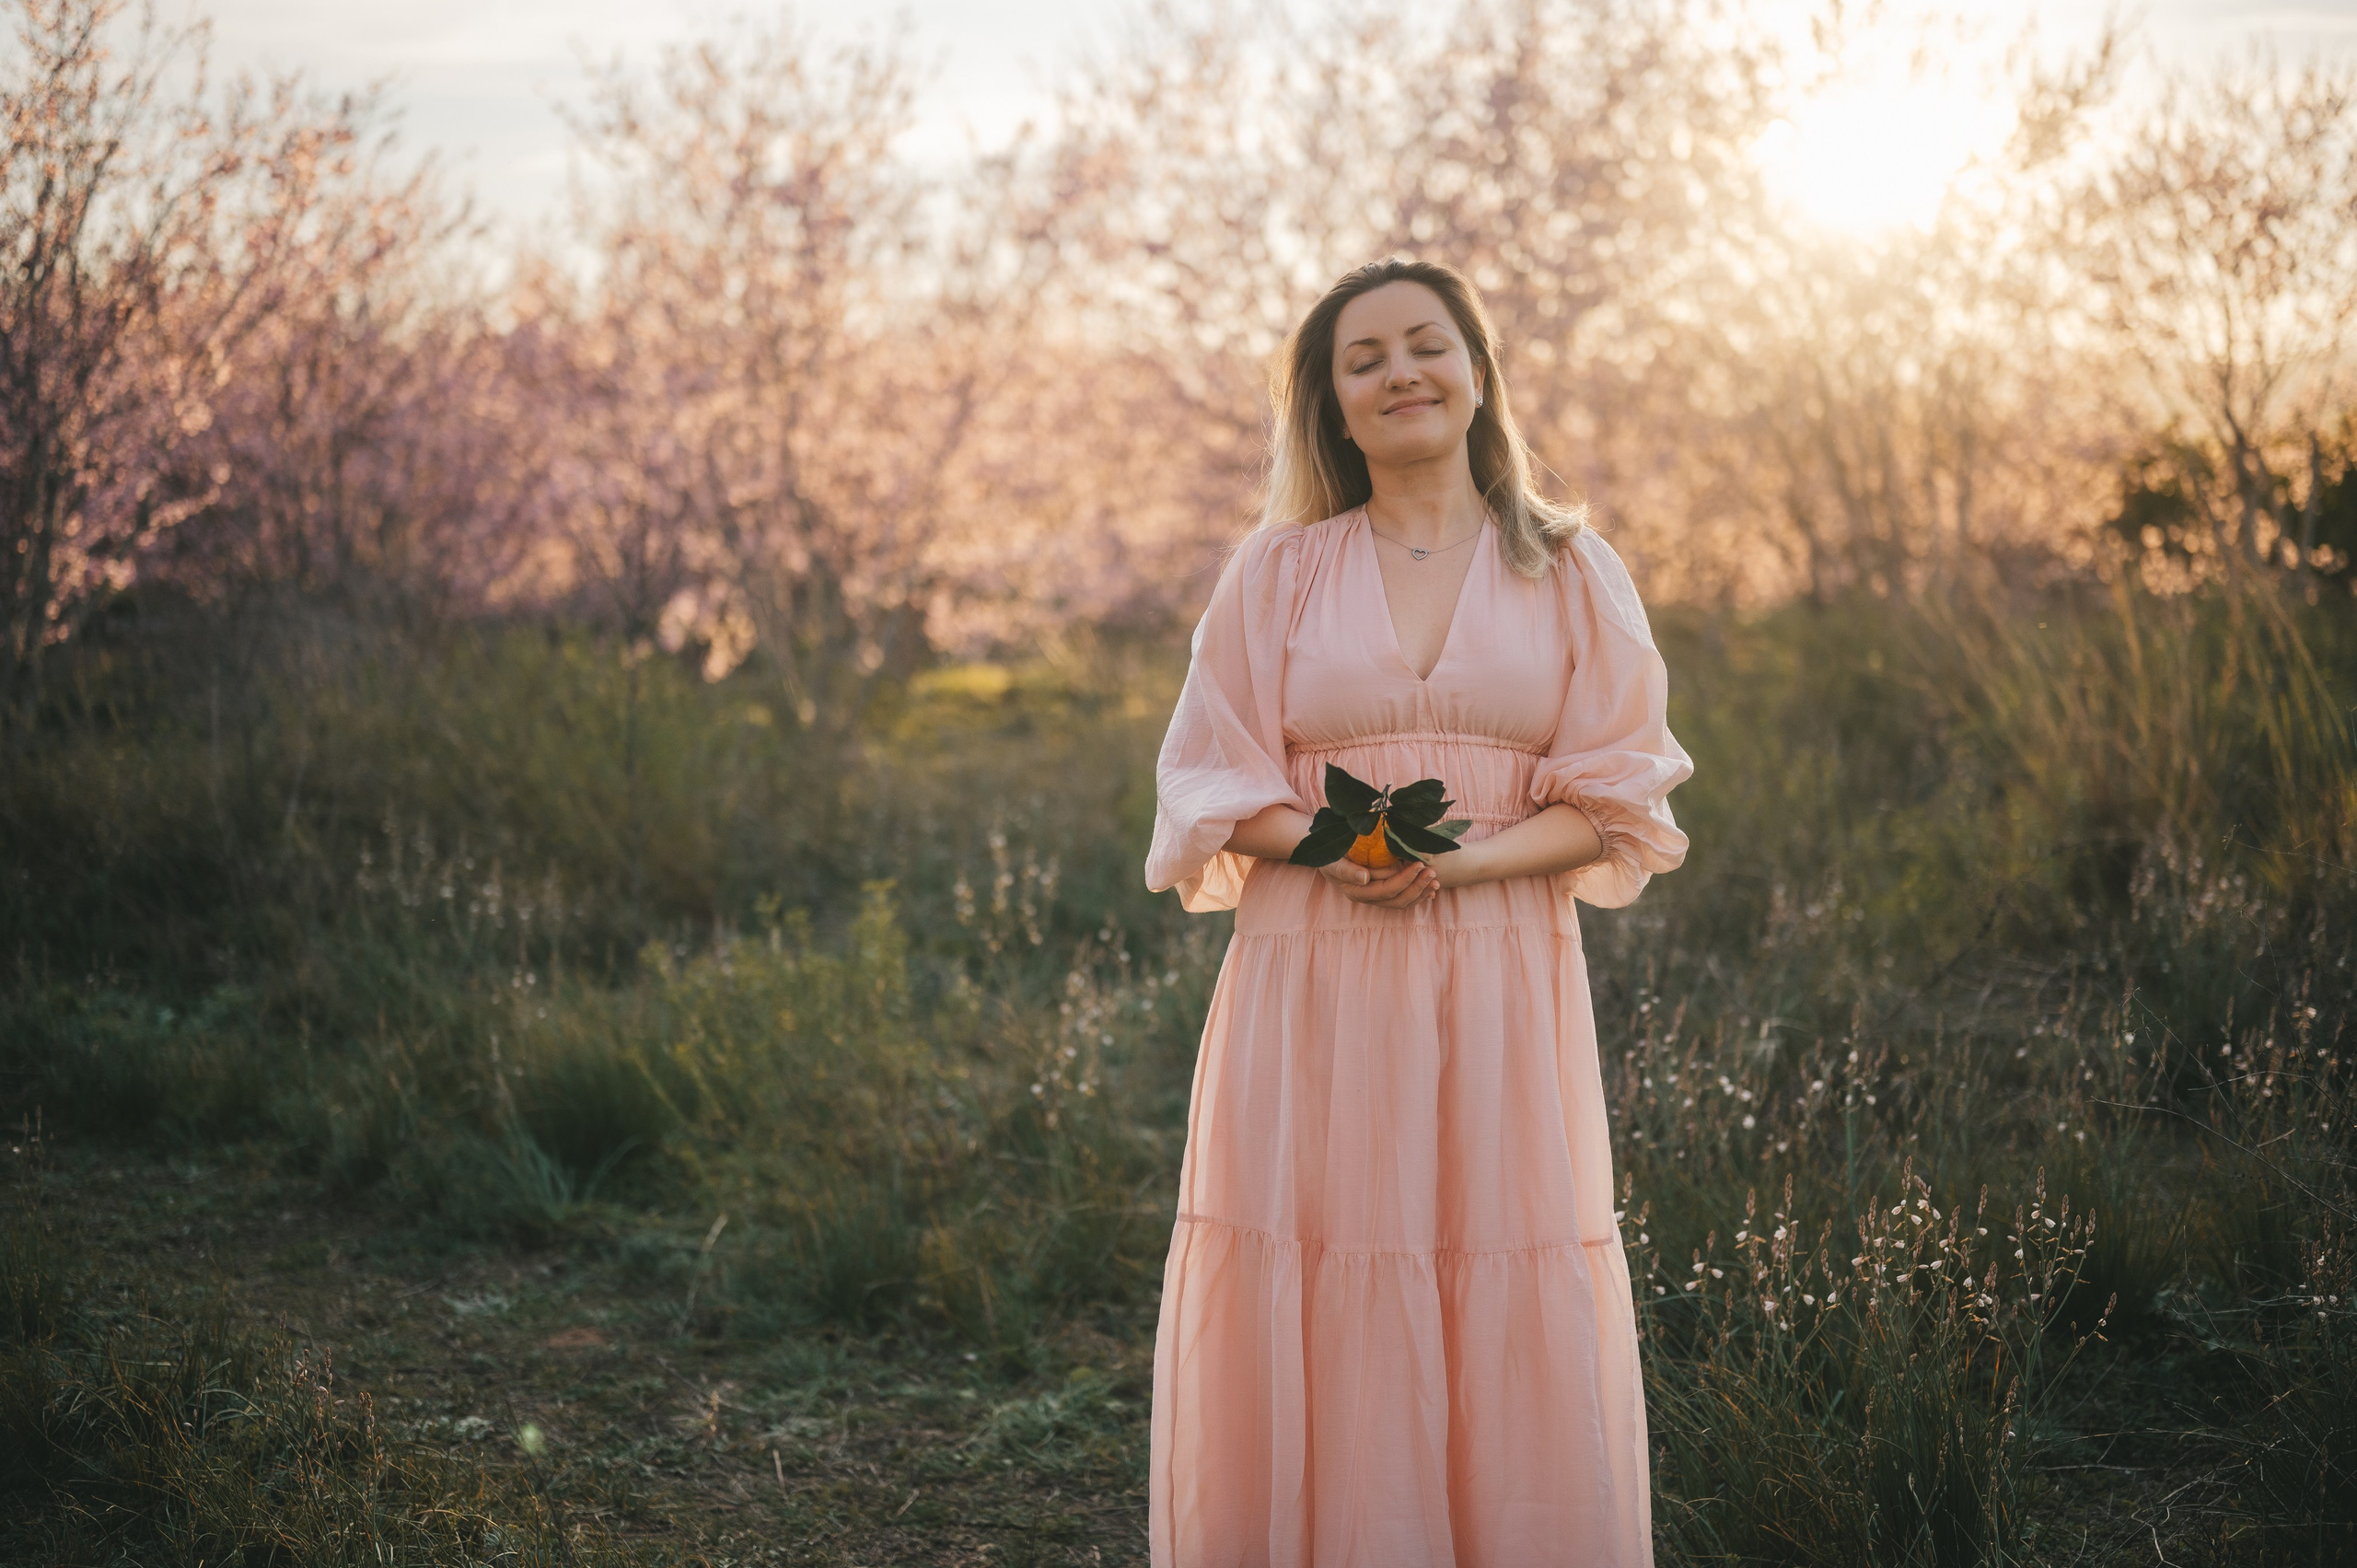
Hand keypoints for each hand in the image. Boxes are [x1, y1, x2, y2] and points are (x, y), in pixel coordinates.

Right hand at [1315, 855, 1438, 908]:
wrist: (1323, 854)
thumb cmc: (1327, 855)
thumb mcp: (1332, 860)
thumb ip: (1346, 869)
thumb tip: (1365, 878)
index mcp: (1357, 892)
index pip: (1387, 889)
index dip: (1405, 879)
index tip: (1419, 864)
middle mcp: (1367, 898)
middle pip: (1398, 899)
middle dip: (1417, 887)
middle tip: (1432, 872)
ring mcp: (1375, 896)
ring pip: (1402, 901)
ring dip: (1420, 892)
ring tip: (1435, 882)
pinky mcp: (1381, 891)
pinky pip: (1402, 897)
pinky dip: (1417, 894)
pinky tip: (1430, 889)